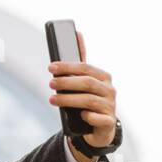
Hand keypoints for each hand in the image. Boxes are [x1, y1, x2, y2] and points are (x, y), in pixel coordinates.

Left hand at [48, 31, 116, 161]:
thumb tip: (77, 34)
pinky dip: (89, 116)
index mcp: (103, 77)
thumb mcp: (85, 82)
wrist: (99, 128)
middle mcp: (109, 90)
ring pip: (89, 101)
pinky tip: (80, 115)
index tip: (51, 67)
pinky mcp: (108, 122)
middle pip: (87, 83)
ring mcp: (110, 106)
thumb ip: (80, 63)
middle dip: (67, 82)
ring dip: (69, 100)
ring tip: (52, 100)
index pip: (85, 68)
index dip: (68, 67)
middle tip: (51, 84)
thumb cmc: (89, 101)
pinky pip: (99, 118)